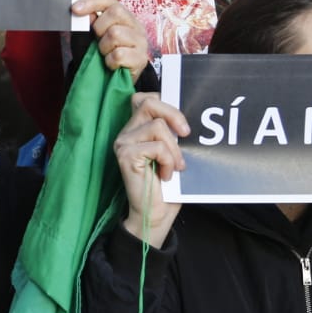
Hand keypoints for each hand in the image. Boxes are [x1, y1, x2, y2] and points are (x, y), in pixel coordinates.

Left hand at [71, 0, 148, 74]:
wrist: (112, 83)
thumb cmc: (101, 58)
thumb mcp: (89, 39)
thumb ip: (87, 26)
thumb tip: (87, 14)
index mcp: (122, 17)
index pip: (109, 0)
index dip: (91, 2)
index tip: (75, 9)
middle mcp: (135, 25)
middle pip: (116, 12)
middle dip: (100, 27)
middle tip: (98, 41)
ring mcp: (140, 42)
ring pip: (116, 33)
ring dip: (104, 47)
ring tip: (105, 55)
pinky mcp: (141, 59)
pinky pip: (119, 55)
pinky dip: (110, 62)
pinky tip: (111, 65)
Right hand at [114, 92, 188, 245]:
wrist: (156, 214)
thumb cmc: (166, 186)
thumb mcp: (172, 152)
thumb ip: (172, 133)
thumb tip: (187, 119)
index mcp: (136, 129)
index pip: (145, 98)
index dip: (166, 104)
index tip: (182, 125)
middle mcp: (126, 133)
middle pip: (148, 102)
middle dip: (173, 114)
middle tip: (186, 134)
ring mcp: (123, 144)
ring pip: (157, 125)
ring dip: (174, 148)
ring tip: (176, 166)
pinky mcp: (126, 156)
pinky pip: (157, 147)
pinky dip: (169, 161)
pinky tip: (166, 175)